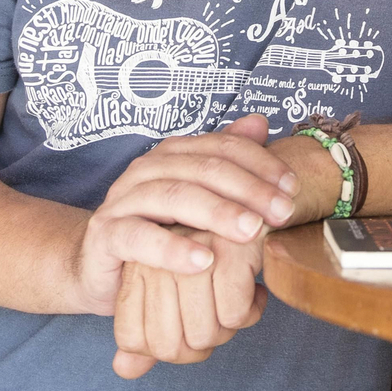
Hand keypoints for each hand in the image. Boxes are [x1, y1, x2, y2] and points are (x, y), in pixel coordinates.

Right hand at [70, 114, 295, 317]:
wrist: (99, 267)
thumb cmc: (158, 234)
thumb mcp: (198, 202)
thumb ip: (227, 163)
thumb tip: (260, 123)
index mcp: (173, 156)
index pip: (222, 146)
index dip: (261, 163)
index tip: (292, 188)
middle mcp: (147, 170)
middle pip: (203, 167)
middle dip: (249, 188)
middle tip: (282, 212)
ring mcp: (123, 199)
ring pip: (174, 195)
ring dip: (217, 212)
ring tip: (251, 231)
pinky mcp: (106, 234)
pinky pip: (138, 236)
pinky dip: (172, 249)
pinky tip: (203, 261)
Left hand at [111, 227, 267, 379]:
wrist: (259, 214)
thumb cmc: (214, 262)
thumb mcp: (172, 296)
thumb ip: (146, 334)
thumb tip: (123, 368)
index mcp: (132, 267)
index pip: (131, 338)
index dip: (164, 349)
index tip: (188, 330)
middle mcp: (153, 254)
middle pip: (166, 345)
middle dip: (199, 345)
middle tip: (217, 317)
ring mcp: (189, 249)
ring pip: (202, 335)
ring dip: (226, 330)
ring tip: (235, 300)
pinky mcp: (229, 246)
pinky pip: (233, 315)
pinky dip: (249, 312)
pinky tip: (254, 289)